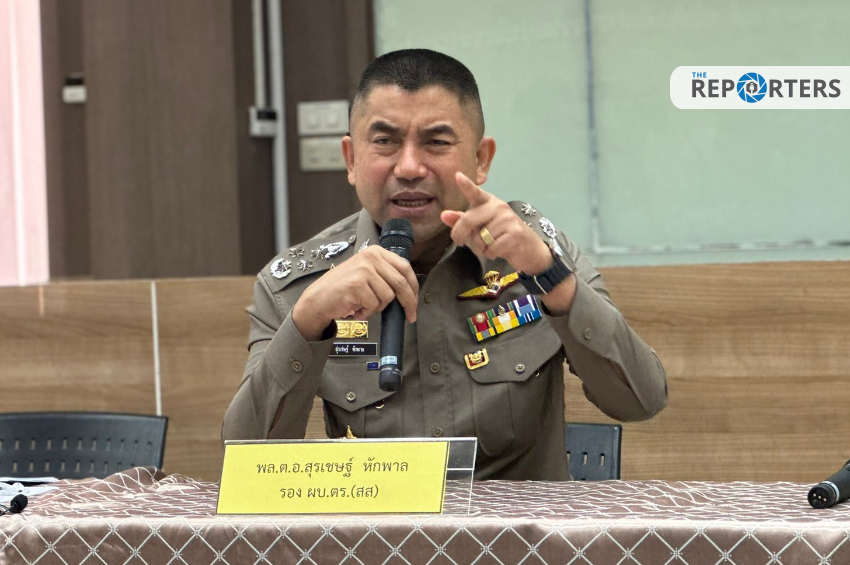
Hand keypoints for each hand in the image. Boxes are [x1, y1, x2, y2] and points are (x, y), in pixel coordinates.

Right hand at [291, 247, 418, 340]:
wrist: (318, 299)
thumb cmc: (344, 289)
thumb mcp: (367, 274)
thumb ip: (385, 275)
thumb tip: (410, 291)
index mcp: (376, 252)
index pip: (404, 267)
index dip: (414, 287)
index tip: (415, 301)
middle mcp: (370, 257)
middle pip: (400, 282)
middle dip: (408, 303)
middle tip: (410, 317)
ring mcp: (363, 269)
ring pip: (388, 296)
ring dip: (377, 307)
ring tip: (363, 305)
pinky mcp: (357, 284)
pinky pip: (374, 305)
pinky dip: (367, 312)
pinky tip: (355, 309)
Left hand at [440, 172, 552, 273]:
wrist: (529, 249)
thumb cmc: (500, 235)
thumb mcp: (480, 227)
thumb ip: (462, 221)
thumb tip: (443, 215)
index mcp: (488, 202)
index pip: (475, 193)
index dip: (466, 185)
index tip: (457, 175)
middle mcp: (498, 207)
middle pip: (469, 220)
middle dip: (459, 234)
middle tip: (460, 242)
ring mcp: (508, 219)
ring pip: (479, 238)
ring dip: (481, 248)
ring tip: (491, 245)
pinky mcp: (515, 233)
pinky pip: (491, 248)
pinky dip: (491, 254)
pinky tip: (499, 251)